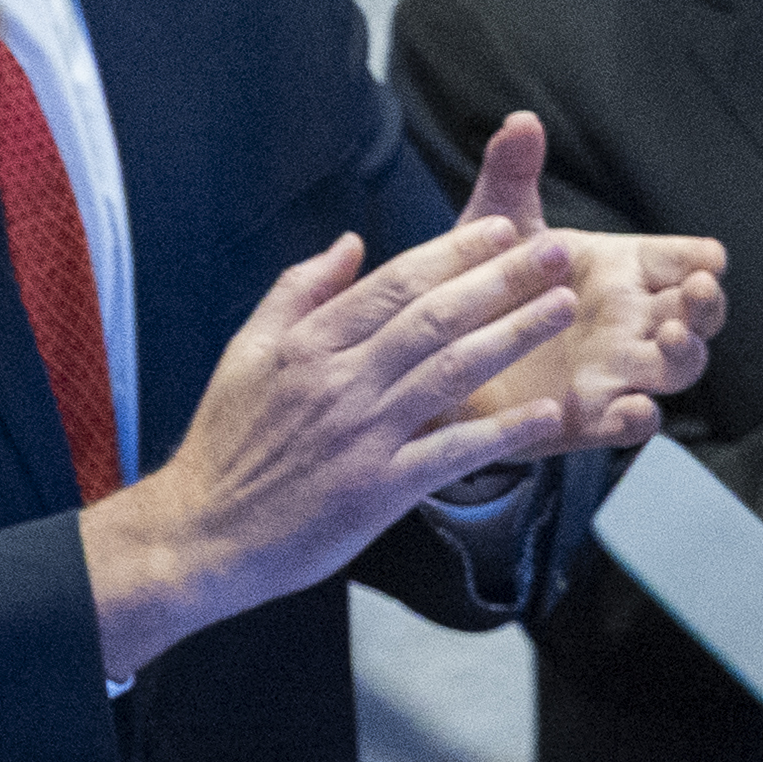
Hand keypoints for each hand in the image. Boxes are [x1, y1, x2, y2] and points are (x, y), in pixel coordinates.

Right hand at [82, 210, 581, 682]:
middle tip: (556, 252)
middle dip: (501, 280)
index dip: (454, 253)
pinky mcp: (378, 491)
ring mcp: (362, 435)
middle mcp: (340, 381)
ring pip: (450, 372)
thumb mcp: (247, 352)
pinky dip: (502, 433)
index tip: (502, 229)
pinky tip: (547, 415)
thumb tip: (349, 243)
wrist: (202, 532)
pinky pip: (451, 453)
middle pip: (434, 317)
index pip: (395, 283)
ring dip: (513, 336)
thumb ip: (298, 292)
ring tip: (560, 309)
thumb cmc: (226, 443)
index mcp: (309, 344)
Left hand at [450, 113, 723, 449]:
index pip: (680, 258)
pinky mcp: (586, 417)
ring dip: (684, 355)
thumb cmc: (481, 279)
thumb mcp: (493, 224)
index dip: (699, 259)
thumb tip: (520, 119)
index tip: (706, 257)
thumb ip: (510, 175)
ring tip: (671, 338)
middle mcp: (630, 319)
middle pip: (696, 314)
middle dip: (706, 304)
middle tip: (697, 290)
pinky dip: (637, 419)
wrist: (436, 350)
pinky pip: (627, 424)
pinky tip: (633, 409)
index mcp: (621, 268)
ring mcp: (616, 370)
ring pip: (676, 368)